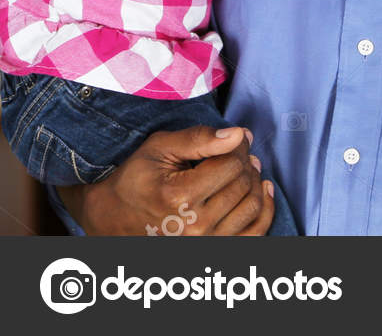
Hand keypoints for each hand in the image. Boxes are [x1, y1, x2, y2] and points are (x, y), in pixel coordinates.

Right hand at [59, 125, 275, 235]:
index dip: (238, 146)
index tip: (233, 139)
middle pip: (243, 184)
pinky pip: (256, 232)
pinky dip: (265, 209)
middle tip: (237, 152)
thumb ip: (199, 139)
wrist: (113, 217)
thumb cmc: (135, 179)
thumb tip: (238, 134)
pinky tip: (262, 189)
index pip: (232, 165)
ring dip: (255, 182)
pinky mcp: (214, 249)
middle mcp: (194, 225)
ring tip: (245, 169)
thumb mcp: (159, 149)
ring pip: (253, 205)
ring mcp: (205, 242)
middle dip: (246, 162)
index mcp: (179, 197)